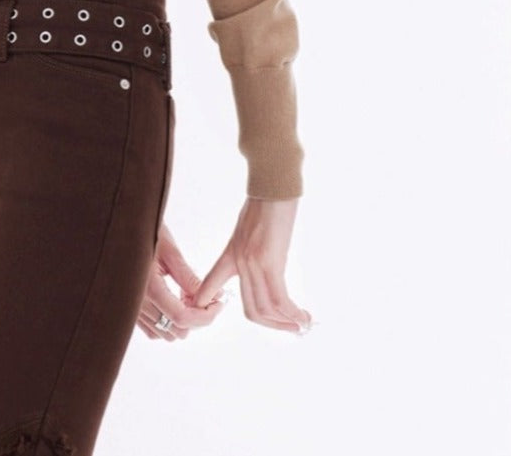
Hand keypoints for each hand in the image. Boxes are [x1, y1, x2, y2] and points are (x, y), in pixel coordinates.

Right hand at [136, 221, 227, 340]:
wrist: (120, 229)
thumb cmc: (144, 233)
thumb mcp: (170, 252)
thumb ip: (189, 279)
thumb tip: (214, 297)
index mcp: (149, 288)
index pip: (182, 318)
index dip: (206, 315)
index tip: (219, 303)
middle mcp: (137, 304)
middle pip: (176, 330)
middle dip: (196, 317)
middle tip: (203, 295)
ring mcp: (131, 310)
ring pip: (165, 333)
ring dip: (182, 320)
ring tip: (185, 295)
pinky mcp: (129, 310)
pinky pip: (152, 329)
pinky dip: (166, 322)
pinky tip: (172, 300)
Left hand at [191, 196, 311, 333]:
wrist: (273, 182)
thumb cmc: (267, 200)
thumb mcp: (249, 226)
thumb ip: (250, 247)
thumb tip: (263, 263)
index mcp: (231, 253)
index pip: (210, 284)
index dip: (207, 302)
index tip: (213, 313)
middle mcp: (239, 261)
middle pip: (251, 309)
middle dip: (272, 325)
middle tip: (290, 327)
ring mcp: (253, 262)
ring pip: (265, 309)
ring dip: (285, 323)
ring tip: (301, 324)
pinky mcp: (270, 260)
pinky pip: (279, 299)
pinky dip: (292, 313)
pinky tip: (303, 316)